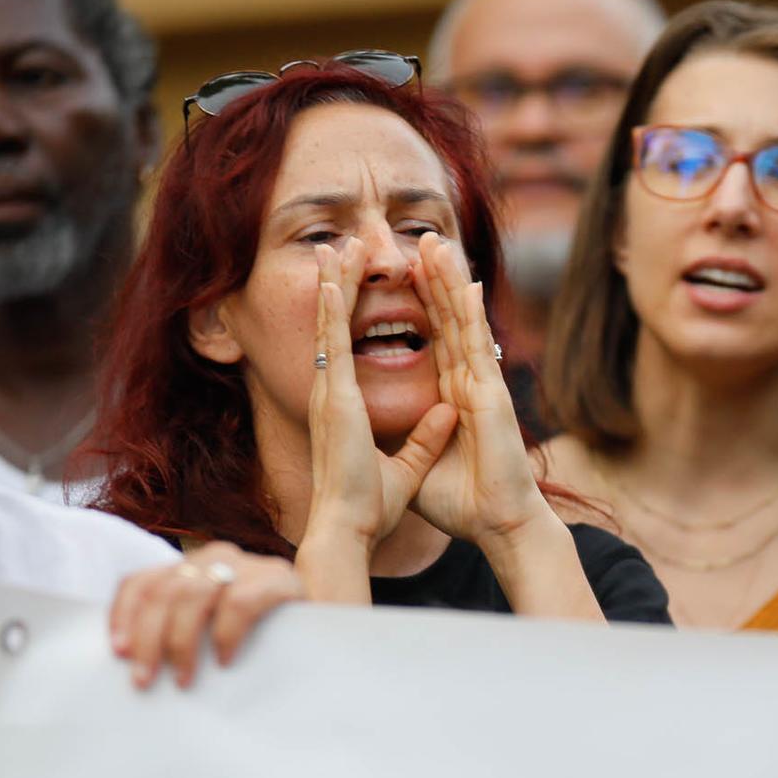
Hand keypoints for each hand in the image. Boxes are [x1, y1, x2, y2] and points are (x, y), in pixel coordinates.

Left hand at [109, 542, 304, 688]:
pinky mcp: (280, 579)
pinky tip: (225, 661)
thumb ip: (177, 629)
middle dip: (149, 638)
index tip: (118, 651)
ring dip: (181, 642)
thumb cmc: (260, 640)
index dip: (124, 614)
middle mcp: (216, 556)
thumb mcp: (209, 629)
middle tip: (144, 679)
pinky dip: (226, 634)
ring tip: (184, 679)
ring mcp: (249, 564)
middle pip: (165, 590)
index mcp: (191, 567)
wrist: (325, 633)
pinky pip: (241, 603)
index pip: (142, 581)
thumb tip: (130, 661)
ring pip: (194, 594)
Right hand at [304, 238, 456, 554]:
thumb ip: (425, 437)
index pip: (347, 348)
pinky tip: (332, 278)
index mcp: (343, 409)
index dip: (349, 314)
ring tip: (336, 247)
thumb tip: (447, 412)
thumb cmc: (369, 508)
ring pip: (330, 324)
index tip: (352, 281)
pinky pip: (334, 343)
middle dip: (337, 286)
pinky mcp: (335, 399)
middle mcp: (331, 395)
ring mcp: (330, 394)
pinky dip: (331, 308)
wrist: (349, 530)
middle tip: (338, 248)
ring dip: (334, 283)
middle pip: (333, 327)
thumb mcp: (408, 465)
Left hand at [409, 232, 552, 547]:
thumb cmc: (462, 504)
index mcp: (452, 399)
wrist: (496, 524)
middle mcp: (467, 385)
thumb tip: (392, 432)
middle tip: (421, 239)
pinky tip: (467, 282)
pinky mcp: (490, 396)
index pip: (433, 340)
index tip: (403, 274)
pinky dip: (472, 314)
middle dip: (434, 280)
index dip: (419, 306)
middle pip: (447, 321)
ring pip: (462, 323)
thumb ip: (412, 442)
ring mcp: (482, 386)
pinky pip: (477, 347)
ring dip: (449, 282)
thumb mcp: (419, 465)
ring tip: (436, 243)